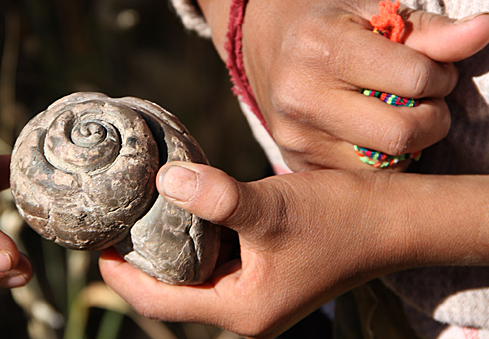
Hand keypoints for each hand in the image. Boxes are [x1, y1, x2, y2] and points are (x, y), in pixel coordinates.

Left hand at [100, 162, 488, 337]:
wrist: (391, 220)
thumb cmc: (339, 219)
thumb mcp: (273, 208)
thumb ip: (218, 198)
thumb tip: (163, 179)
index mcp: (241, 309)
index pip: (161, 302)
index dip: (122, 277)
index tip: (97, 244)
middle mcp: (244, 307)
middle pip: (173, 290)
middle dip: (140, 260)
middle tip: (114, 222)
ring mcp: (255, 289)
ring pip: (193, 272)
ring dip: (166, 245)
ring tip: (139, 211)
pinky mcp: (264, 268)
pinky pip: (215, 257)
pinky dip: (193, 236)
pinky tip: (182, 206)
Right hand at [194, 0, 488, 170]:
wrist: (260, 35)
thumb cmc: (322, 17)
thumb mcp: (371, 10)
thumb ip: (429, 30)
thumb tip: (484, 31)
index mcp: (321, 47)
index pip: (416, 80)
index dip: (440, 75)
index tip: (430, 68)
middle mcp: (300, 96)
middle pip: (401, 135)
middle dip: (431, 119)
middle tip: (421, 100)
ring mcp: (293, 135)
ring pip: (383, 165)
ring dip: (405, 143)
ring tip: (388, 113)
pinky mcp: (292, 160)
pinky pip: (358, 178)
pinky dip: (376, 159)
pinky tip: (366, 133)